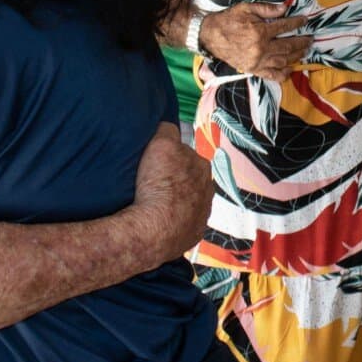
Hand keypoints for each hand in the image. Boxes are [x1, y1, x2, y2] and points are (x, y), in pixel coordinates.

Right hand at [128, 123, 211, 264]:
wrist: (154, 229)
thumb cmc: (158, 184)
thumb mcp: (160, 144)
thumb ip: (167, 130)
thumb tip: (167, 127)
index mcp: (203, 166)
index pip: (185, 155)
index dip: (168, 159)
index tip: (155, 165)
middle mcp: (209, 190)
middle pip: (189, 179)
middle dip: (175, 180)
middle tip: (153, 184)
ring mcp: (203, 215)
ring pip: (188, 202)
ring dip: (176, 202)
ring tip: (155, 206)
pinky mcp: (195, 235)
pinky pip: (184, 223)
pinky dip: (174, 221)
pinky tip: (160, 222)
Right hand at [197, 2, 309, 80]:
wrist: (210, 35)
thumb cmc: (228, 20)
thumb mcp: (246, 8)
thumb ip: (266, 9)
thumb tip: (285, 8)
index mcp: (260, 32)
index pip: (284, 27)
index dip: (297, 23)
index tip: (305, 20)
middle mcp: (260, 49)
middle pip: (287, 46)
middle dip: (301, 42)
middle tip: (310, 39)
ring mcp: (257, 61)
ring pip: (282, 61)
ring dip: (296, 56)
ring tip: (305, 51)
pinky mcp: (252, 69)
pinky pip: (271, 75)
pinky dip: (282, 74)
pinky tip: (290, 70)